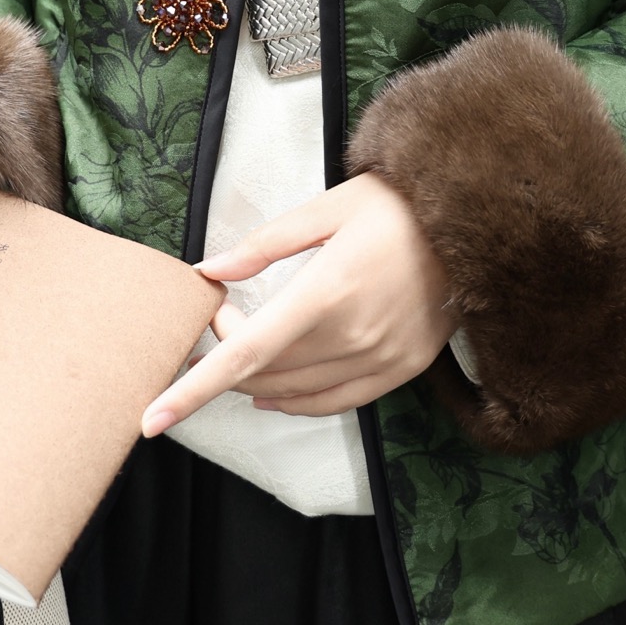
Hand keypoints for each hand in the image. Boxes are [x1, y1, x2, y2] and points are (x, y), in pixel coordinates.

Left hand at [141, 172, 453, 433]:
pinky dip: (293, 402)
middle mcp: (353, 336)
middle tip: (219, 317)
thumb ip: (262, 247)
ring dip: (254, 380)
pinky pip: (333, 403)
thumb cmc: (394, 206)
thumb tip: (208, 272)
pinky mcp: (401, 370)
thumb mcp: (324, 209)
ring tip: (245, 342)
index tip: (152, 418)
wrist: (473, 222)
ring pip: (292, 394)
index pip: (245, 355)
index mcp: (326, 292)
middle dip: (224, 356)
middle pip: (262, 375)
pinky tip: (271, 391)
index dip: (193, 391)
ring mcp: (381, 359)